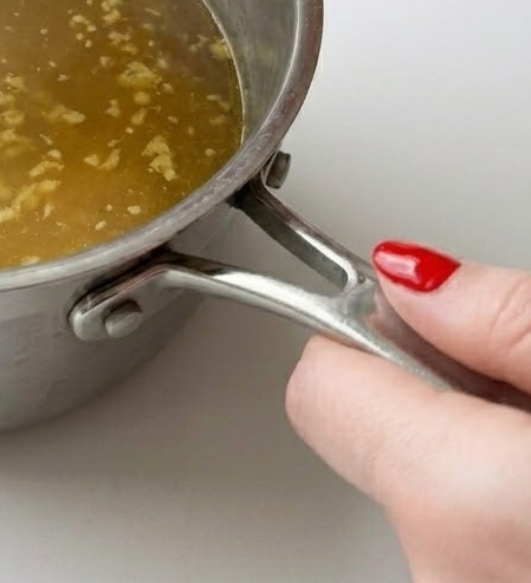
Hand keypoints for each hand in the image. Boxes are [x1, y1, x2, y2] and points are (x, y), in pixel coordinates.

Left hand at [287, 242, 530, 582]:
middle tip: (511, 378)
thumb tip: (408, 277)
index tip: (408, 307)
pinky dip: (498, 506)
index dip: (365, 330)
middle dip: (435, 394)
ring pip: (424, 489)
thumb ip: (499, 315)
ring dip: (474, 456)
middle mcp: (441, 570)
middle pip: (372, 433)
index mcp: (455, 491)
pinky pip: (464, 542)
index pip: (318, 380)